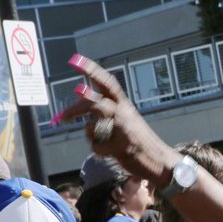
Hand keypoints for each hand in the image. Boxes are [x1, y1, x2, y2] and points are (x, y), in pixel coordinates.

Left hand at [53, 54, 180, 188]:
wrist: (161, 162)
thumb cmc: (140, 141)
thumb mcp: (126, 120)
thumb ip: (105, 109)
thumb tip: (80, 97)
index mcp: (125, 105)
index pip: (107, 82)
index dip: (90, 70)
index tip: (74, 60)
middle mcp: (124, 114)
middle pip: (93, 104)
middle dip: (74, 110)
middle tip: (61, 117)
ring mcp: (123, 131)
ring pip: (91, 126)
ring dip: (90, 134)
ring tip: (101, 139)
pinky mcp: (121, 148)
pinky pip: (97, 147)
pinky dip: (99, 151)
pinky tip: (109, 152)